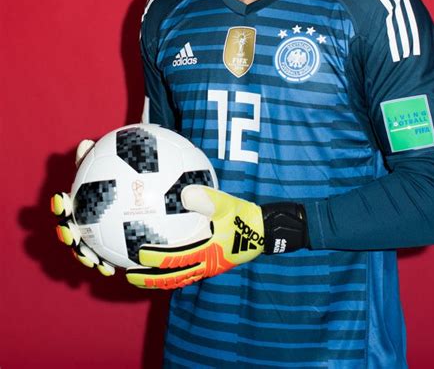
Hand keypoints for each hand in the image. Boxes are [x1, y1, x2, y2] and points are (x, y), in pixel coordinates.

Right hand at [50, 140, 114, 276]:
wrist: (144, 192)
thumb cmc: (123, 173)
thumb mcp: (114, 163)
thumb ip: (99, 158)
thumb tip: (85, 143)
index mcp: (81, 201)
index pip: (65, 203)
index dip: (60, 204)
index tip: (62, 199)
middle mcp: (82, 220)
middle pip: (68, 229)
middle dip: (66, 233)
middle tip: (70, 232)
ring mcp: (93, 237)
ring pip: (81, 249)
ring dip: (82, 255)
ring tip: (90, 259)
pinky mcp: (107, 250)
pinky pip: (102, 260)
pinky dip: (102, 265)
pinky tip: (110, 269)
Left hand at [126, 186, 263, 288]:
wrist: (264, 231)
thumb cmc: (245, 217)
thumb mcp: (228, 205)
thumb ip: (208, 200)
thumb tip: (185, 192)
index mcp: (207, 254)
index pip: (176, 260)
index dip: (156, 259)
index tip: (138, 255)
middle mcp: (206, 265)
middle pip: (172, 279)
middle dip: (150, 279)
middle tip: (129, 276)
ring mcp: (209, 267)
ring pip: (179, 279)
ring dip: (158, 280)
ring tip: (140, 276)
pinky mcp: (212, 264)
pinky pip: (187, 271)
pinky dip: (172, 271)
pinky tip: (163, 261)